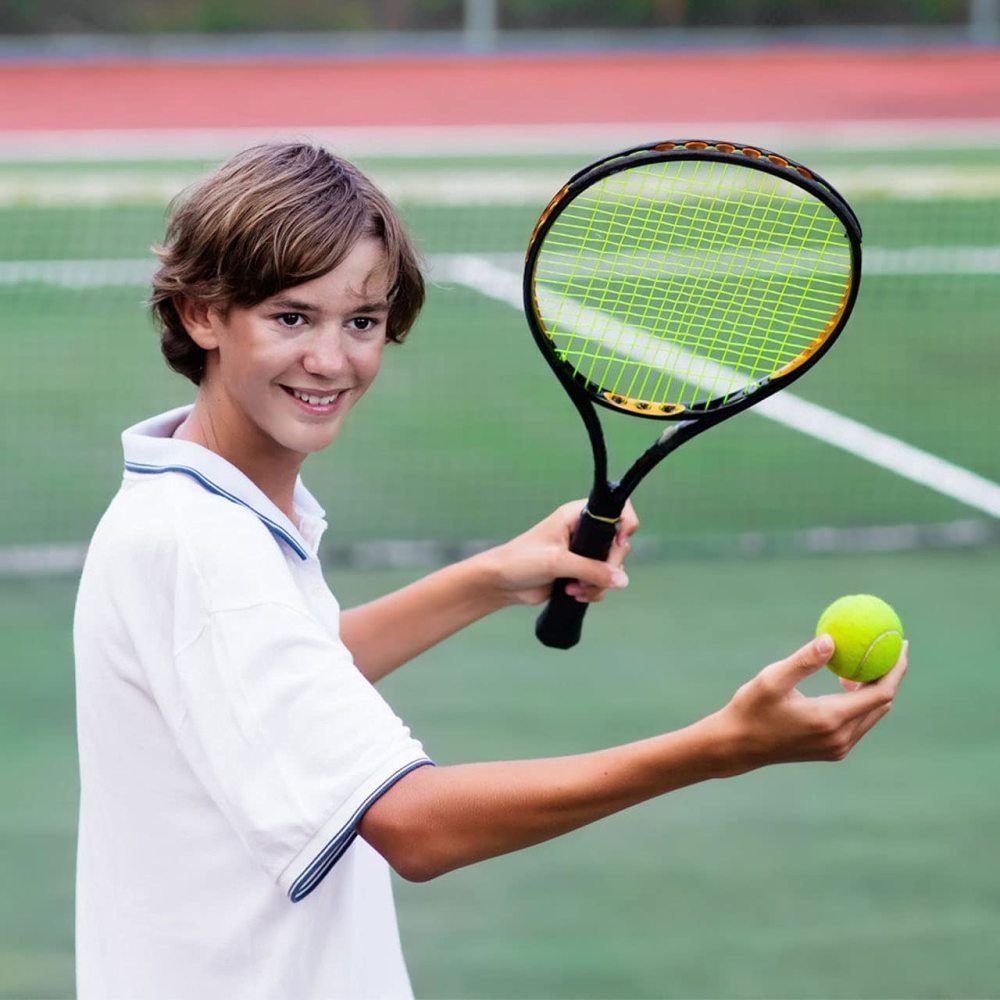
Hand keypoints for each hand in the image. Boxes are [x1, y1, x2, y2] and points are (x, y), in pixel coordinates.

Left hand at [481, 499, 638, 606]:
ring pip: (611, 569)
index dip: (625, 524)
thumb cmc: (521, 560)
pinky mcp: (579, 572)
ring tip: (574, 589)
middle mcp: (583, 531)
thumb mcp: (557, 561)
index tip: (619, 544)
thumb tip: (622, 580)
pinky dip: (592, 591)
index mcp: (577, 515)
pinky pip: (601, 582)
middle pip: (618, 546)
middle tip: (587, 578)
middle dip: (607, 568)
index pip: (616, 509)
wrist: (502, 583)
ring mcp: (583, 553)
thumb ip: (591, 569)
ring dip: (597, 584)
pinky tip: (573, 594)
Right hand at [712, 635, 907, 774]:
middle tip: (888, 646)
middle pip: (882, 704)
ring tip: (863, 661)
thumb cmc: (751, 709)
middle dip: (890, 675)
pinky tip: (844, 683)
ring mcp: (838, 747)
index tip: (900, 643)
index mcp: (831, 719)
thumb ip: (804, 661)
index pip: (881, 693)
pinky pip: (858, 722)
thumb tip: (832, 640)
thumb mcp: (772, 680)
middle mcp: (840, 737)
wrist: (736, 745)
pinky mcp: (831, 750)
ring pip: (871, 714)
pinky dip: (860, 701)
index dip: (895, 668)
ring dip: (874, 688)